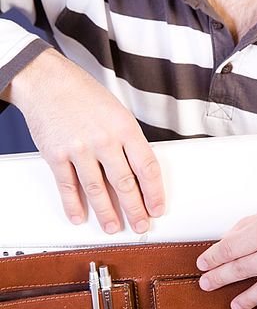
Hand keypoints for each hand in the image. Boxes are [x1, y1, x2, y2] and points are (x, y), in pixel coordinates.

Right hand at [6, 48, 164, 233]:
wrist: (48, 81)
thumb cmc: (84, 95)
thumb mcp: (118, 113)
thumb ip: (128, 142)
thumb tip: (138, 173)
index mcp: (125, 128)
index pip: (147, 167)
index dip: (154, 192)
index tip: (157, 207)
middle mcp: (104, 139)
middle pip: (125, 184)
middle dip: (134, 209)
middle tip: (140, 224)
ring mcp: (79, 149)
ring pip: (97, 190)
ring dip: (106, 213)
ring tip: (113, 226)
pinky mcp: (56, 155)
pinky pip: (68, 186)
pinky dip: (73, 205)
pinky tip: (79, 216)